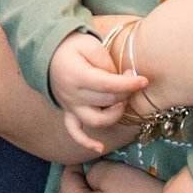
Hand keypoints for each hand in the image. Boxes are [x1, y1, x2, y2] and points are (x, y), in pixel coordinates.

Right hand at [47, 30, 145, 155]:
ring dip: (114, 115)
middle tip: (133, 80)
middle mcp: (72, 94)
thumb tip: (120, 79)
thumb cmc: (72, 46)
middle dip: (125, 92)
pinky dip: (86, 142)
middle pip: (106, 101)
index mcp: (77, 75)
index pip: (107, 85)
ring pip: (95, 120)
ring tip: (122, 102)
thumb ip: (105, 62)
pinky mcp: (69, 112)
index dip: (128, 85)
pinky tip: (99, 148)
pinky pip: (75, 132)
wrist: (48, 53)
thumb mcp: (90, 44)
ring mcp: (69, 106)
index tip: (144, 81)